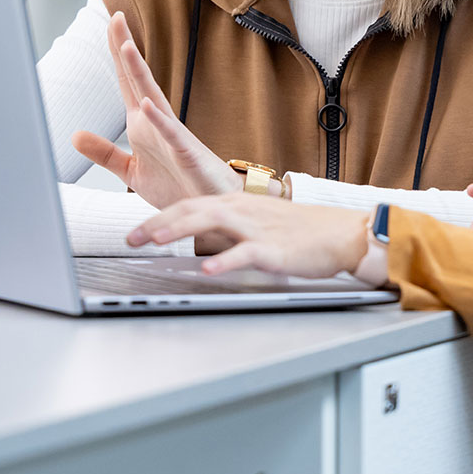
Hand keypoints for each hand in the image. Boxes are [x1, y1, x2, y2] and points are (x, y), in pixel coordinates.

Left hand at [72, 12, 240, 209]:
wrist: (210, 210)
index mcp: (143, 123)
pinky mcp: (186, 154)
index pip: (126, 80)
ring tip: (126, 48)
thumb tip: (75, 134)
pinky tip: (146, 104)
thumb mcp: (131, 170)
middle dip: (125, 48)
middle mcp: (158, 121)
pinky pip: (171, 134)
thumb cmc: (178, 185)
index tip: (110, 22)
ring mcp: (173, 135)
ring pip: (154, 98)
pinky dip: (159, 119)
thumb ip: (104, 152)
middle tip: (116, 17)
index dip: (117, 52)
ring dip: (140, 74)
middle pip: (138, 79)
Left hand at [130, 193, 387, 284]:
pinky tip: (207, 268)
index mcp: (234, 204)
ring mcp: (256, 228)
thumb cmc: (299, 232)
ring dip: (180, 229)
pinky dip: (224, 260)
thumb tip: (195, 243)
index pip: (187, 206)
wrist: (341, 233)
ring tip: (156, 239)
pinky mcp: (273, 249)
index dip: (157, 217)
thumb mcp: (254, 226)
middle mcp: (240, 210)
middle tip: (131, 238)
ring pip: (211, 222)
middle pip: (191, 210)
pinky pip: (245, 253)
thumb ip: (225, 232)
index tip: (134, 233)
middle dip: (157, 223)